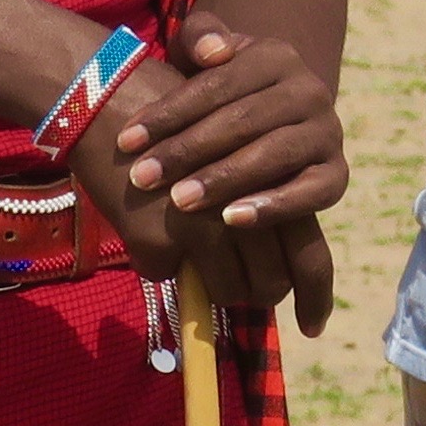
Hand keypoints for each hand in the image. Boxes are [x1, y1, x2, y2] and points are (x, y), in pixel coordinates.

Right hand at [76, 22, 344, 334]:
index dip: (316, 297)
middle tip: (243, 294)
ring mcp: (208, 225)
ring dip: (213, 287)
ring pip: (227, 290)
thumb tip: (269, 271)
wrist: (109, 97)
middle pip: (272, 283)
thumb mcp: (230, 155)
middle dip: (258, 296)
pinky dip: (154, 260)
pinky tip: (144, 227)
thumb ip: (253, 202)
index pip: (312, 256)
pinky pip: (166, 275)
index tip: (315, 327)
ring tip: (193, 262)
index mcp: (277, 184)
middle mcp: (250, 208)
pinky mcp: (164, 237)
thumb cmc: (174, 129)